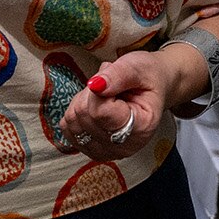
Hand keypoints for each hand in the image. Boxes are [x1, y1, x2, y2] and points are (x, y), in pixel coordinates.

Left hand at [58, 48, 201, 163]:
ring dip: (82, 103)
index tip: (114, 85)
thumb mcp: (137, 67)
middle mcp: (125, 146)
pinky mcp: (94, 150)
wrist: (151, 89)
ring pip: (73, 123)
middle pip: (84, 116)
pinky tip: (94, 108)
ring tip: (103, 97)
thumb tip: (95, 85)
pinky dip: (75, 113)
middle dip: (90, 95)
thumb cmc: (147, 78)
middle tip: (108, 88)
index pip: (99, 111)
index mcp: (142, 126)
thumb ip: (118, 75)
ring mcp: (108, 151)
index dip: (99, 91)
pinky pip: (67, 129)